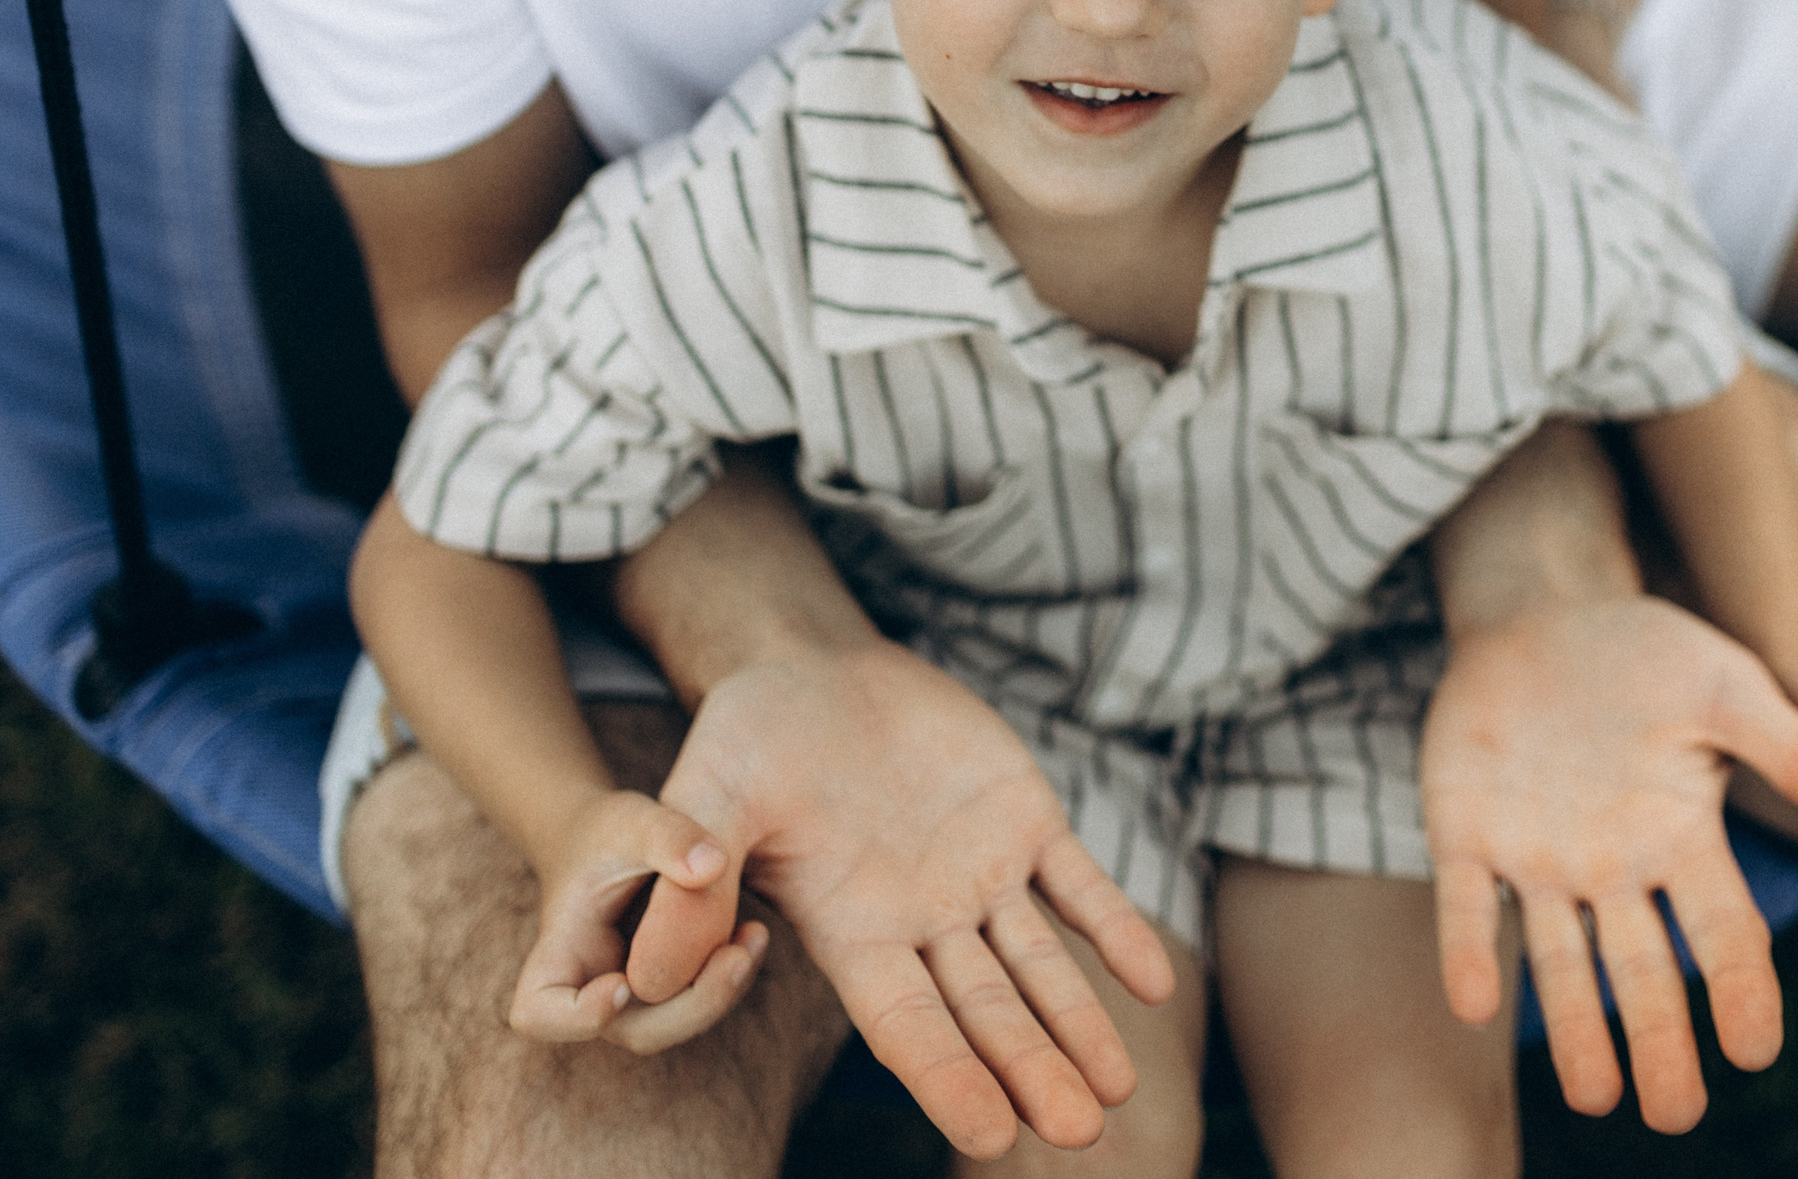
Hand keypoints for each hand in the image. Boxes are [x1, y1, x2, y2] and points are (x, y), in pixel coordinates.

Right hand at [510, 789, 766, 1052]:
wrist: (615, 838)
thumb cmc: (609, 829)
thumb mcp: (633, 820)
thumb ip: (668, 837)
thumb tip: (713, 866)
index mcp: (558, 952)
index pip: (540, 1014)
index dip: (576, 1017)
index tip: (620, 984)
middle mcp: (590, 986)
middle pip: (633, 1031)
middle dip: (691, 1005)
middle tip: (737, 957)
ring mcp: (629, 994)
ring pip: (674, 1023)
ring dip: (718, 994)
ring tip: (755, 938)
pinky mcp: (665, 987)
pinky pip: (697, 1000)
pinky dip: (727, 977)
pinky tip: (754, 934)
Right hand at [628, 639, 1176, 1160]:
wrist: (808, 666)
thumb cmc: (748, 738)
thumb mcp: (711, 803)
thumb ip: (691, 888)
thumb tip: (642, 979)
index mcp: (852, 933)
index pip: (907, 1026)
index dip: (947, 1078)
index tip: (991, 1134)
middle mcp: (922, 920)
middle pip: (986, 1014)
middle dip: (1031, 1069)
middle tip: (1080, 1133)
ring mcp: (978, 873)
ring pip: (1038, 966)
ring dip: (1079, 1023)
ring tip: (1119, 1089)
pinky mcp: (1023, 820)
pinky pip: (1078, 885)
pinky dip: (1114, 928)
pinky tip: (1156, 979)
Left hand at [1422, 594, 1797, 1133]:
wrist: (1540, 613)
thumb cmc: (1643, 655)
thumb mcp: (1722, 688)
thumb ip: (1793, 745)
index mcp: (1682, 839)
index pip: (1724, 933)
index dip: (1742, 992)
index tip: (1756, 1052)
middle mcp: (1613, 867)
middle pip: (1644, 973)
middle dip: (1659, 1045)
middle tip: (1673, 1117)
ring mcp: (1537, 856)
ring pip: (1560, 962)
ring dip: (1574, 1031)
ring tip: (1596, 1101)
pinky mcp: (1465, 835)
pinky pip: (1467, 907)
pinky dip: (1471, 954)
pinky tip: (1474, 1004)